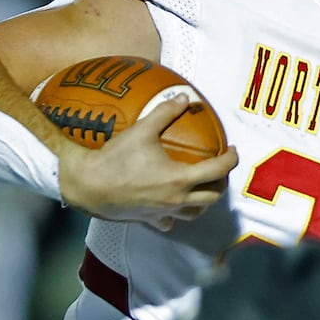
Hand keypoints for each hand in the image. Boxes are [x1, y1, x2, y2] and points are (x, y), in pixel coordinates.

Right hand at [59, 97, 238, 229]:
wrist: (87, 184)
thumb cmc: (115, 157)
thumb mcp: (142, 129)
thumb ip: (165, 112)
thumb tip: (185, 97)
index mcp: (180, 178)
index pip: (218, 170)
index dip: (231, 159)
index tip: (232, 150)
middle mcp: (177, 199)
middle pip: (213, 196)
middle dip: (221, 183)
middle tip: (218, 169)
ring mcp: (164, 212)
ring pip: (195, 213)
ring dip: (203, 201)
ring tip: (201, 187)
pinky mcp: (149, 220)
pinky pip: (169, 222)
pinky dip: (175, 215)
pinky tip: (171, 207)